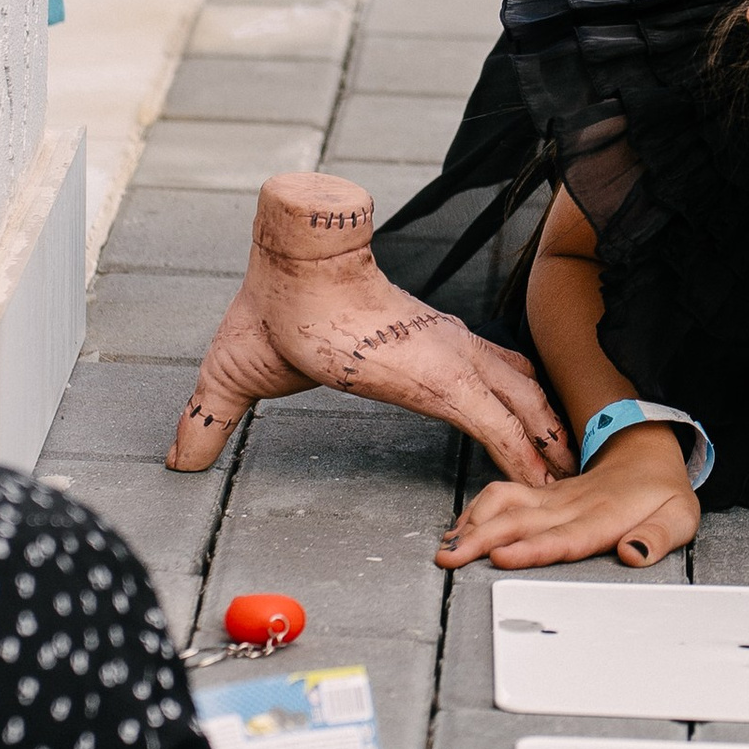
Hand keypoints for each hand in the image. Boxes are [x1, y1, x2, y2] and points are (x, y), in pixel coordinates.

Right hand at [170, 172, 573, 485]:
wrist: (289, 264)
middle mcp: (446, 350)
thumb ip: (215, 422)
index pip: (484, 377)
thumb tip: (178, 458)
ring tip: (570, 482)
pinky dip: (525, 456)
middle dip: (547, 432)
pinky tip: (542, 484)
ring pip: (522, 409)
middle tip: (570, 470)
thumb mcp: (241, 379)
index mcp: (416, 348)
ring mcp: (450, 360)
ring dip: (548, 447)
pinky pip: (498, 424)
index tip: (530, 443)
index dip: (511, 410)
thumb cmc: (274, 306)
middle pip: (520, 392)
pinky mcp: (443, 376)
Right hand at [438, 424, 702, 571]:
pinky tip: (459, 532)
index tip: (502, 557)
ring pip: (505, 504)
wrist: (647, 451)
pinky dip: (477, 513)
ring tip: (447, 549)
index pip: (564, 537)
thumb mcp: (679, 517)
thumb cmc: (663, 492)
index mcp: (604, 515)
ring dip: (473, 524)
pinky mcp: (542, 496)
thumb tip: (634, 554)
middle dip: (482, 541)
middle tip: (450, 560)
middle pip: (521, 522)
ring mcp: (552, 498)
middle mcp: (571, 506)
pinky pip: (503, 497)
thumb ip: (657, 537)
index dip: (532, 549)